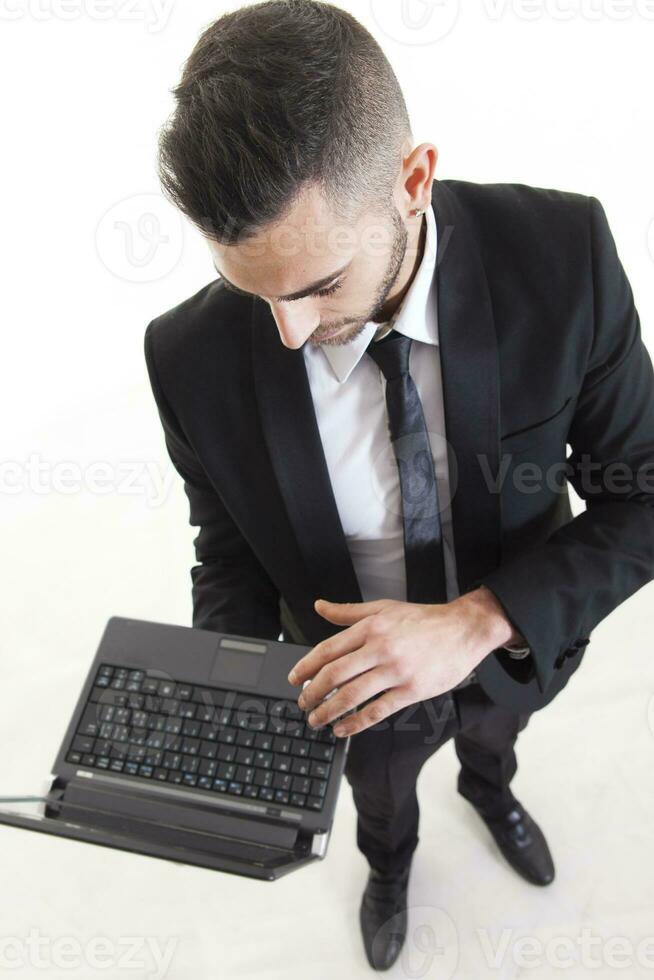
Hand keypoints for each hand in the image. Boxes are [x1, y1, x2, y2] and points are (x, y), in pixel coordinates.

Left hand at [287, 587, 515, 736]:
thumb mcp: (383, 608)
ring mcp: (396, 671)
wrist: (463, 630)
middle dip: (313, 692)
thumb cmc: (423, 620)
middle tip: (302, 704)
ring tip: (316, 720)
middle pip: (335, 674)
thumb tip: (320, 606)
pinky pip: (378, 710)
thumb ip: (348, 612)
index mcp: (371, 627)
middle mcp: (380, 648)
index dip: (306, 666)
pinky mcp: (412, 690)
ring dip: (329, 710)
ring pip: (352, 694)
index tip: (295, 679)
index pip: (328, 649)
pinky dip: (356, 722)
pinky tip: (343, 728)